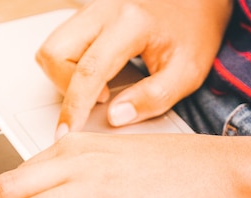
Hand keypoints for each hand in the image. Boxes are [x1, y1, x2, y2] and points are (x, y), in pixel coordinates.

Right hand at [35, 0, 232, 137]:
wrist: (197, 4)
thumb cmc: (193, 34)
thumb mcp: (185, 73)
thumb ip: (152, 98)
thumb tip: (115, 117)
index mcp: (130, 24)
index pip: (88, 70)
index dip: (75, 107)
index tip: (68, 132)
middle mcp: (104, 11)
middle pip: (54, 52)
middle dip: (64, 86)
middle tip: (99, 100)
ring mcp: (93, 11)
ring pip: (52, 47)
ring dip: (63, 76)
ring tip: (98, 88)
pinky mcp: (89, 16)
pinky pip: (61, 43)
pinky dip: (67, 66)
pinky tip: (95, 75)